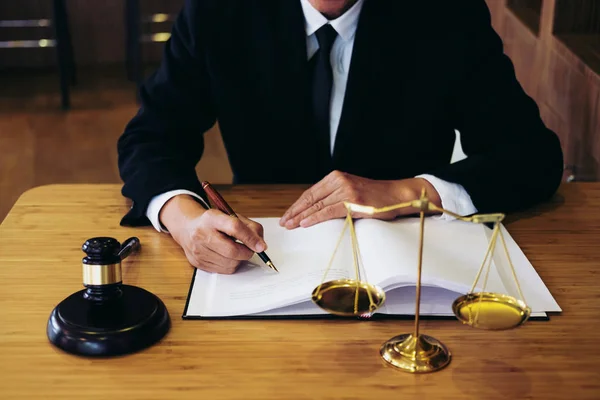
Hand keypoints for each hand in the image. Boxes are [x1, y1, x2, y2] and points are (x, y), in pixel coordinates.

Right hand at [160, 195, 265, 273]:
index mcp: (211, 218)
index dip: (251, 238)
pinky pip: (224, 270)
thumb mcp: (231, 216)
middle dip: (247, 252)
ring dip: (239, 260)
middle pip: (232, 250)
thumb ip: (250, 227)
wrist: (188, 228)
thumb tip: (261, 245)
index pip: (234, 227)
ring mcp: (198, 250)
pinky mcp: (198, 262)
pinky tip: (227, 256)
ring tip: (236, 250)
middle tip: (250, 249)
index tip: (261, 246)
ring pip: (230, 263)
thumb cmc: (214, 223)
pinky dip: (231, 264)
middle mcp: (201, 234)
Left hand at [279, 171, 440, 228]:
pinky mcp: (352, 201)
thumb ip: (334, 196)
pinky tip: (304, 223)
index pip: (311, 192)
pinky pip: (328, 211)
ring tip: (289, 225)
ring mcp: (346, 190)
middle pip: (310, 198)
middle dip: (295, 211)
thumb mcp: (351, 191)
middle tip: (283, 222)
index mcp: (336, 177)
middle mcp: (339, 181)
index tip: (287, 215)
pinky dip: (314, 218)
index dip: (297, 205)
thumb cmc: (375, 197)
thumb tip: (315, 211)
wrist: (397, 195)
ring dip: (301, 216)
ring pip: (317, 205)